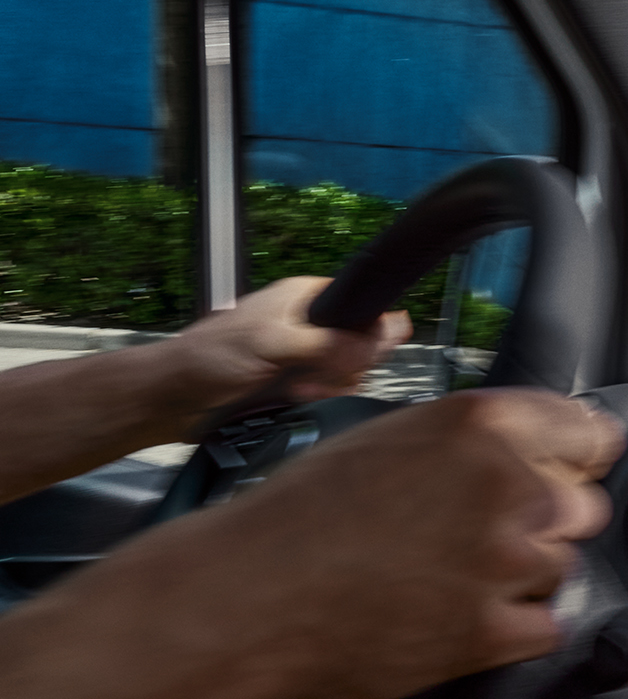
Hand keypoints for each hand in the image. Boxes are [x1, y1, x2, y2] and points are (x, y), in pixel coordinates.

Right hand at [54, 388, 624, 698]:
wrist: (245, 597)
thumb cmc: (302, 513)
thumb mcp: (393, 439)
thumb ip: (473, 441)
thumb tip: (534, 453)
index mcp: (483, 424)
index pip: (592, 434)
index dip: (579, 460)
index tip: (568, 474)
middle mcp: (507, 485)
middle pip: (584, 508)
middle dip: (547, 524)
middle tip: (485, 538)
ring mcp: (503, 561)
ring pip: (561, 568)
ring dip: (522, 578)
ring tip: (452, 581)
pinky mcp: (490, 632)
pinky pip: (545, 627)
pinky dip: (512, 630)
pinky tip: (460, 620)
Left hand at [160, 277, 411, 428]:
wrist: (174, 400)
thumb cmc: (208, 358)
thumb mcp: (273, 343)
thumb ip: (328, 342)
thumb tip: (382, 338)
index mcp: (305, 297)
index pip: (363, 305)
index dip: (368, 331)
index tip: (358, 353)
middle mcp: (311, 323)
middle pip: (363, 343)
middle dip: (346, 366)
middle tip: (315, 374)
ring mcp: (307, 355)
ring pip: (351, 371)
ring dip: (331, 387)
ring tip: (299, 390)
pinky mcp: (300, 384)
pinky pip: (332, 393)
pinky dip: (320, 401)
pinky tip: (297, 401)